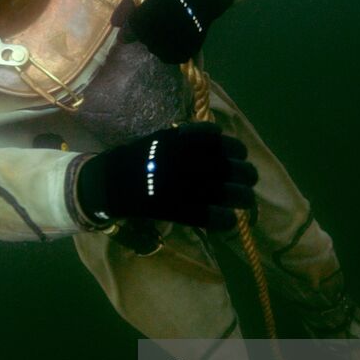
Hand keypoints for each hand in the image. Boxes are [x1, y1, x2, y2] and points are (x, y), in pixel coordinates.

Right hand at [76, 122, 256, 229]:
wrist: (108, 183)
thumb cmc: (137, 159)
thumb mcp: (162, 138)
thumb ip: (189, 138)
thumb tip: (220, 140)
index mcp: (179, 141)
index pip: (219, 141)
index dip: (235, 148)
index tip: (240, 153)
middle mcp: (182, 161)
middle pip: (228, 168)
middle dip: (245, 174)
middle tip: (250, 179)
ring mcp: (179, 186)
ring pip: (224, 192)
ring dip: (242, 197)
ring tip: (247, 201)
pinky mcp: (173, 209)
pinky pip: (206, 216)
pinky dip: (223, 219)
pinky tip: (229, 220)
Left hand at [122, 0, 234, 63]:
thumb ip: (126, 8)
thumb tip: (113, 24)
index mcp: (142, 21)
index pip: (129, 33)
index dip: (132, 29)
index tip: (140, 23)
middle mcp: (154, 37)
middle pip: (144, 41)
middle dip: (148, 33)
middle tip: (160, 22)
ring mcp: (168, 47)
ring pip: (156, 50)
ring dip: (159, 42)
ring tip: (170, 29)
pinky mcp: (182, 54)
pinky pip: (169, 57)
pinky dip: (170, 49)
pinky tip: (176, 37)